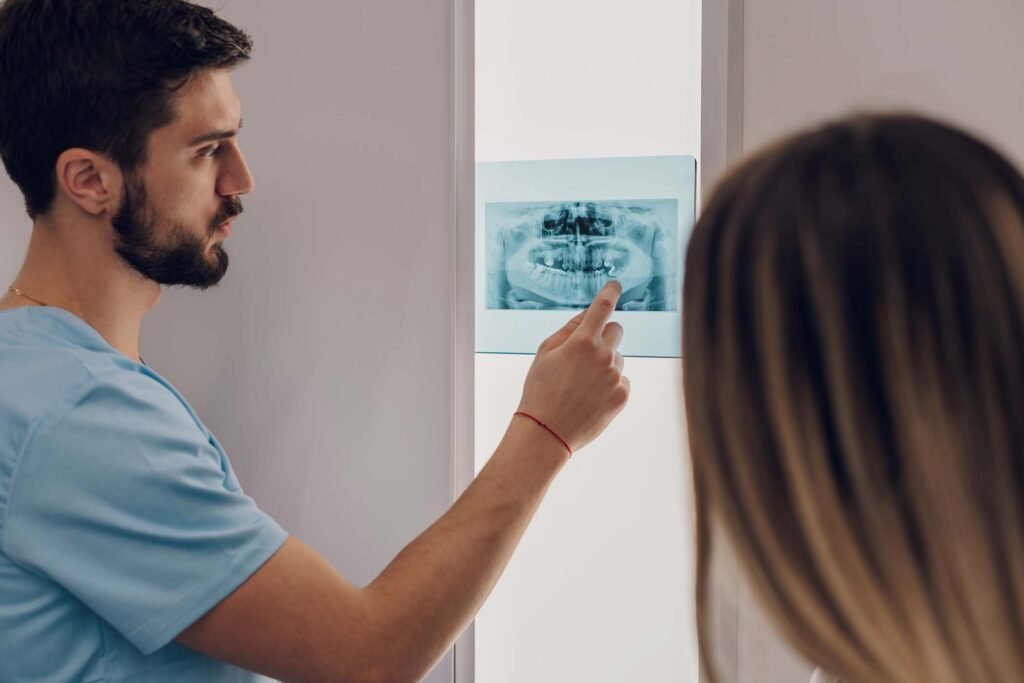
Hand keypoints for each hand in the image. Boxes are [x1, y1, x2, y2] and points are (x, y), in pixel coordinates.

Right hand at [516, 281, 630, 452]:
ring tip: (581, 385)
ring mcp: (616, 376)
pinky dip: (609, 384)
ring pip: (617, 358)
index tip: (615, 285)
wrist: (547, 432)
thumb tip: (588, 315)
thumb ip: (569, 329)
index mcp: (583, 341)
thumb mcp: (545, 353)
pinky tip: (590, 397)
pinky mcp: (623, 395)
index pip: (603, 307)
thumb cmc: (541, 389)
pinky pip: (621, 380)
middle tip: (585, 353)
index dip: (610, 292)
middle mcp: (604, 356)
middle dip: (604, 335)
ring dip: (605, 364)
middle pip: (616, 330)